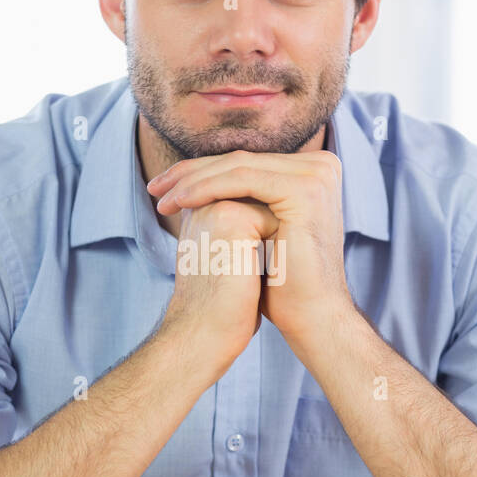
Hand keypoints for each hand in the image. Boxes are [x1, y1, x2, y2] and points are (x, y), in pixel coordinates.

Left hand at [148, 148, 353, 351]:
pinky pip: (244, 179)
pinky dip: (207, 187)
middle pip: (241, 161)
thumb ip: (240, 198)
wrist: (311, 316)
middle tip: (155, 188)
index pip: (246, 162)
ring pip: (239, 167)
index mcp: (313, 170)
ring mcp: (317, 174)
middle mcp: (321, 165)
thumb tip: (197, 176)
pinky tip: (181, 201)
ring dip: (193, 181)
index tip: (164, 188)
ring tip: (162, 200)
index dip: (201, 171)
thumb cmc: (282, 282)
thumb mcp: (258, 229)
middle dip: (191, 174)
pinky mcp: (306, 188)